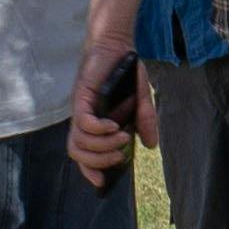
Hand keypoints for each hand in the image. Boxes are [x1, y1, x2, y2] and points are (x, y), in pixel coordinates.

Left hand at [68, 56, 136, 181]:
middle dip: (99, 161)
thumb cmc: (126, 72)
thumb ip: (145, 121)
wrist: (118, 45)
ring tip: (122, 137)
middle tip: (120, 155)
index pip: (83, 153)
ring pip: (79, 142)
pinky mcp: (82, 98)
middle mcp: (83, 119)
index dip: (89, 170)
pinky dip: (99, 129)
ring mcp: (81, 109)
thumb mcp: (141, 99)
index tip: (102, 183)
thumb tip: (151, 145)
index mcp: (94, 123)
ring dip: (102, 146)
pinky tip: (114, 125)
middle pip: (78, 153)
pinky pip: (83, 123)